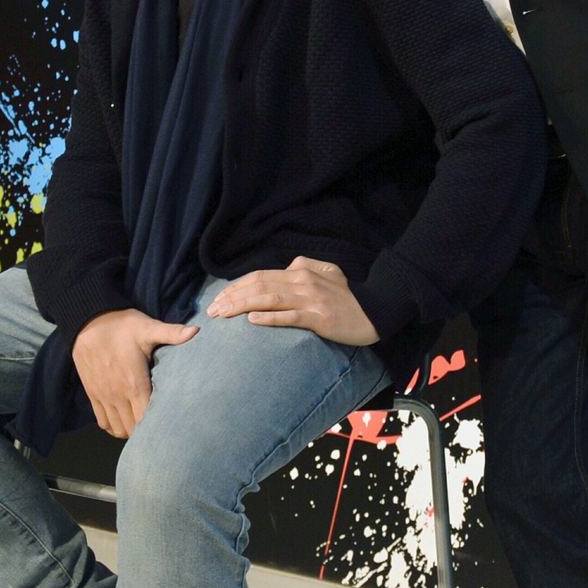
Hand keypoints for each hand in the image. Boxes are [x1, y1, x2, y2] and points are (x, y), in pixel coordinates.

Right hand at [72, 308, 196, 438]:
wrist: (87, 322)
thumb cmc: (122, 326)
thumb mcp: (147, 328)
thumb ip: (172, 333)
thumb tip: (197, 330)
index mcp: (135, 383)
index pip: (146, 417)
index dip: (159, 423)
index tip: (172, 421)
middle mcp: (118, 395)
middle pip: (133, 427)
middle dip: (147, 430)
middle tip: (162, 424)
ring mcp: (103, 397)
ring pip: (117, 428)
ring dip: (131, 430)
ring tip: (145, 425)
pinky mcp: (92, 394)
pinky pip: (102, 421)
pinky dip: (113, 426)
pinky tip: (125, 420)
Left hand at [207, 257, 378, 344]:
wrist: (375, 312)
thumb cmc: (350, 297)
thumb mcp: (330, 273)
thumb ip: (307, 267)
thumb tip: (289, 267)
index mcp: (303, 271)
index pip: (262, 276)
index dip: (237, 286)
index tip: (219, 298)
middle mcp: (304, 282)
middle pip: (260, 286)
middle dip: (232, 297)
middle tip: (211, 311)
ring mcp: (311, 300)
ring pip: (269, 300)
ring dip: (242, 306)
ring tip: (222, 315)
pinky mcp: (319, 319)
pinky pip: (289, 317)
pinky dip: (269, 318)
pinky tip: (252, 321)